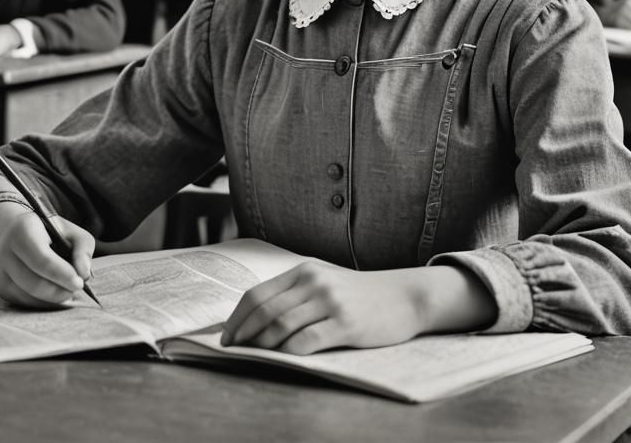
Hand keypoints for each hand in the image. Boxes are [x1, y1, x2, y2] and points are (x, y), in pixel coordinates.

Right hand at [0, 201, 93, 308]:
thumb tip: (84, 274)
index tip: (79, 283)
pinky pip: (24, 302)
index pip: (42, 259)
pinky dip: (43, 303)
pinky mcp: (0, 288)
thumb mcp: (71, 231)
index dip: (62, 274)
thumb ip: (83, 248)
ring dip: (52, 299)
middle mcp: (5, 251)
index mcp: (23, 230)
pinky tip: (55, 295)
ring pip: (28, 296)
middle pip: (34, 282)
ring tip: (68, 291)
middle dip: (59, 291)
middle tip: (77, 289)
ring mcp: (0, 271)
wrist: (17, 234)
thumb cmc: (50, 233)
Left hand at [221, 263, 431, 354]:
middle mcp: (314, 281)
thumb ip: (295, 293)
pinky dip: (289, 352)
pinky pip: (307, 341)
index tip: (226, 335)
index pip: (258, 293)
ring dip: (262, 345)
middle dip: (243, 333)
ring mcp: (330, 301)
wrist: (403, 296)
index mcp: (305, 271)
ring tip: (254, 356)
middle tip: (232, 350)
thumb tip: (255, 318)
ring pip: (282, 326)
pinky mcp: (346, 323)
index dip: (237, 317)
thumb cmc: (359, 294)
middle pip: (265, 310)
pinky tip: (283, 359)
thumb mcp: (325, 281)